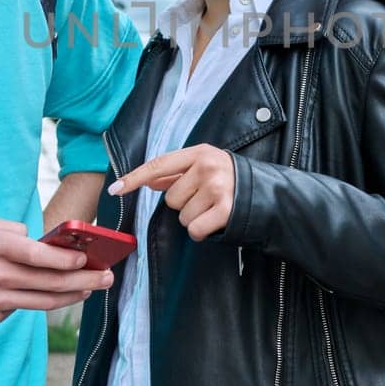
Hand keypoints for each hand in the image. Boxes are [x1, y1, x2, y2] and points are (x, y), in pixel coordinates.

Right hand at [0, 216, 112, 328]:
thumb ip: (12, 231)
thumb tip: (40, 242)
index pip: (42, 255)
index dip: (70, 261)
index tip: (89, 260)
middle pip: (50, 282)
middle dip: (85, 281)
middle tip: (107, 279)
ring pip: (41, 301)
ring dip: (71, 297)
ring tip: (90, 291)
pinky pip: (17, 310)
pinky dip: (31, 302)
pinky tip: (43, 296)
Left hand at [110, 145, 235, 241]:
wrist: (269, 195)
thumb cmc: (232, 181)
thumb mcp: (207, 167)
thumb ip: (179, 173)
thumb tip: (150, 181)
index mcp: (200, 153)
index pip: (159, 165)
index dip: (135, 178)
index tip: (115, 190)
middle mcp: (207, 167)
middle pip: (170, 198)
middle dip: (184, 204)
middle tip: (206, 199)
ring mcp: (217, 188)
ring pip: (182, 216)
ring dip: (194, 218)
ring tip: (214, 209)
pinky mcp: (225, 210)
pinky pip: (195, 230)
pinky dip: (202, 232)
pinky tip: (216, 222)